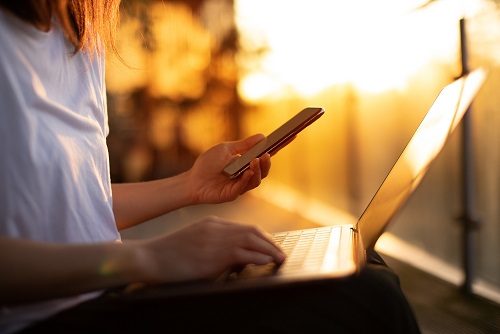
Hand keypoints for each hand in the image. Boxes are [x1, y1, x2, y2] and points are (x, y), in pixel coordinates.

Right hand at [138, 217, 284, 282]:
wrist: (149, 257)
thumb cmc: (168, 255)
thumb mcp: (193, 242)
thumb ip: (212, 245)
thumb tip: (233, 258)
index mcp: (212, 224)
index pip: (243, 228)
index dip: (259, 237)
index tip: (268, 246)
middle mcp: (216, 227)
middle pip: (251, 231)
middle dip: (269, 242)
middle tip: (279, 252)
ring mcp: (216, 239)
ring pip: (252, 238)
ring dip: (269, 249)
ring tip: (279, 258)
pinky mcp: (215, 253)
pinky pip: (244, 252)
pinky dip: (258, 256)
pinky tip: (266, 261)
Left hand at [186, 134, 270, 203]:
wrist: (192, 180)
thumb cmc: (208, 164)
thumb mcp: (227, 149)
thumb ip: (245, 145)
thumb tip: (264, 136)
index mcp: (246, 163)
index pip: (264, 156)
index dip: (277, 148)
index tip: (290, 137)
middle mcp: (246, 175)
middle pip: (263, 170)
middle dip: (267, 162)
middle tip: (267, 154)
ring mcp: (241, 185)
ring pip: (256, 180)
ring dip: (258, 170)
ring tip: (256, 160)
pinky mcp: (233, 194)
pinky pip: (243, 187)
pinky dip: (247, 178)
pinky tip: (247, 171)